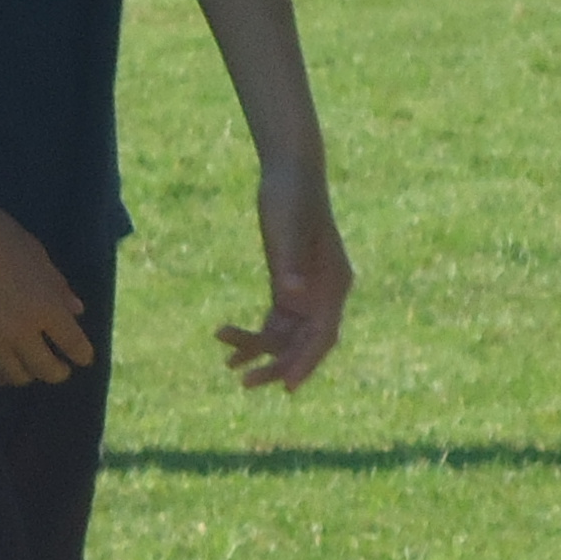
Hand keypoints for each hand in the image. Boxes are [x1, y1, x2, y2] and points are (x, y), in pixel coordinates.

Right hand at [0, 188, 94, 387]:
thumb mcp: (35, 254)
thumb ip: (57, 286)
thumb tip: (76, 310)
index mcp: (45, 305)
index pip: (73, 344)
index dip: (82, 355)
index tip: (83, 357)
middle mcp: (20, 329)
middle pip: (47, 369)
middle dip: (58, 372)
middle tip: (60, 369)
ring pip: (16, 376)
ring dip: (28, 375)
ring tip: (29, 369)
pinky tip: (2, 369)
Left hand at [215, 167, 350, 389]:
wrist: (289, 173)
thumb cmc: (291, 198)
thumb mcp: (287, 231)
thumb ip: (289, 264)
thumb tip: (291, 297)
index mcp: (334, 285)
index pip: (324, 336)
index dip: (306, 363)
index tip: (286, 386)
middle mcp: (324, 295)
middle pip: (304, 344)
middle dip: (277, 365)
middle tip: (247, 384)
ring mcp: (306, 293)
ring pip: (285, 337)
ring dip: (259, 352)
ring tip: (228, 366)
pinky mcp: (286, 286)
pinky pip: (272, 323)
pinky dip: (252, 335)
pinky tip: (225, 340)